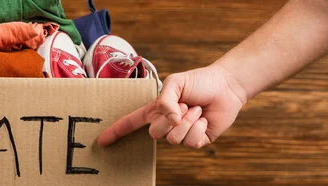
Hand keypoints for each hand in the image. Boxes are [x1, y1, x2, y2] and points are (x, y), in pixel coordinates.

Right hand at [98, 64, 246, 147]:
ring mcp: (181, 133)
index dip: (116, 131)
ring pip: (173, 139)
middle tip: (184, 104)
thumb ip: (165, 100)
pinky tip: (204, 119)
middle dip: (170, 118)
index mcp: (156, 109)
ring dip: (188, 121)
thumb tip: (170, 120)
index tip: (102, 141)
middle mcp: (166, 123)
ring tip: (196, 109)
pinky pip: (191, 142)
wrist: (226, 86)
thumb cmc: (199, 81)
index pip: (131, 122)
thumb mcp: (175, 83)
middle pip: (154, 133)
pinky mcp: (197, 141)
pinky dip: (199, 128)